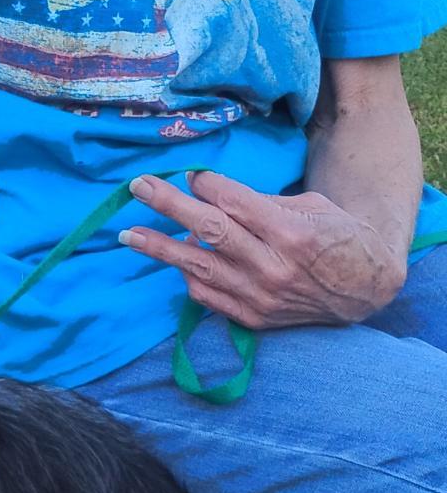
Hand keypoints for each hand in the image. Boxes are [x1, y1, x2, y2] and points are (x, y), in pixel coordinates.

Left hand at [119, 171, 406, 328]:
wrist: (363, 291)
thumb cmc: (336, 237)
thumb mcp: (311, 207)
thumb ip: (260, 204)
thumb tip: (207, 192)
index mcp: (292, 232)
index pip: (234, 204)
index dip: (205, 186)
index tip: (187, 174)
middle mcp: (272, 266)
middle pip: (209, 230)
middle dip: (169, 206)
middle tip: (138, 186)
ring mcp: (258, 296)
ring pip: (197, 267)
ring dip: (159, 248)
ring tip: (128, 234)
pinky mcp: (250, 317)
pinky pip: (205, 294)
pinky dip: (186, 274)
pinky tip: (173, 258)